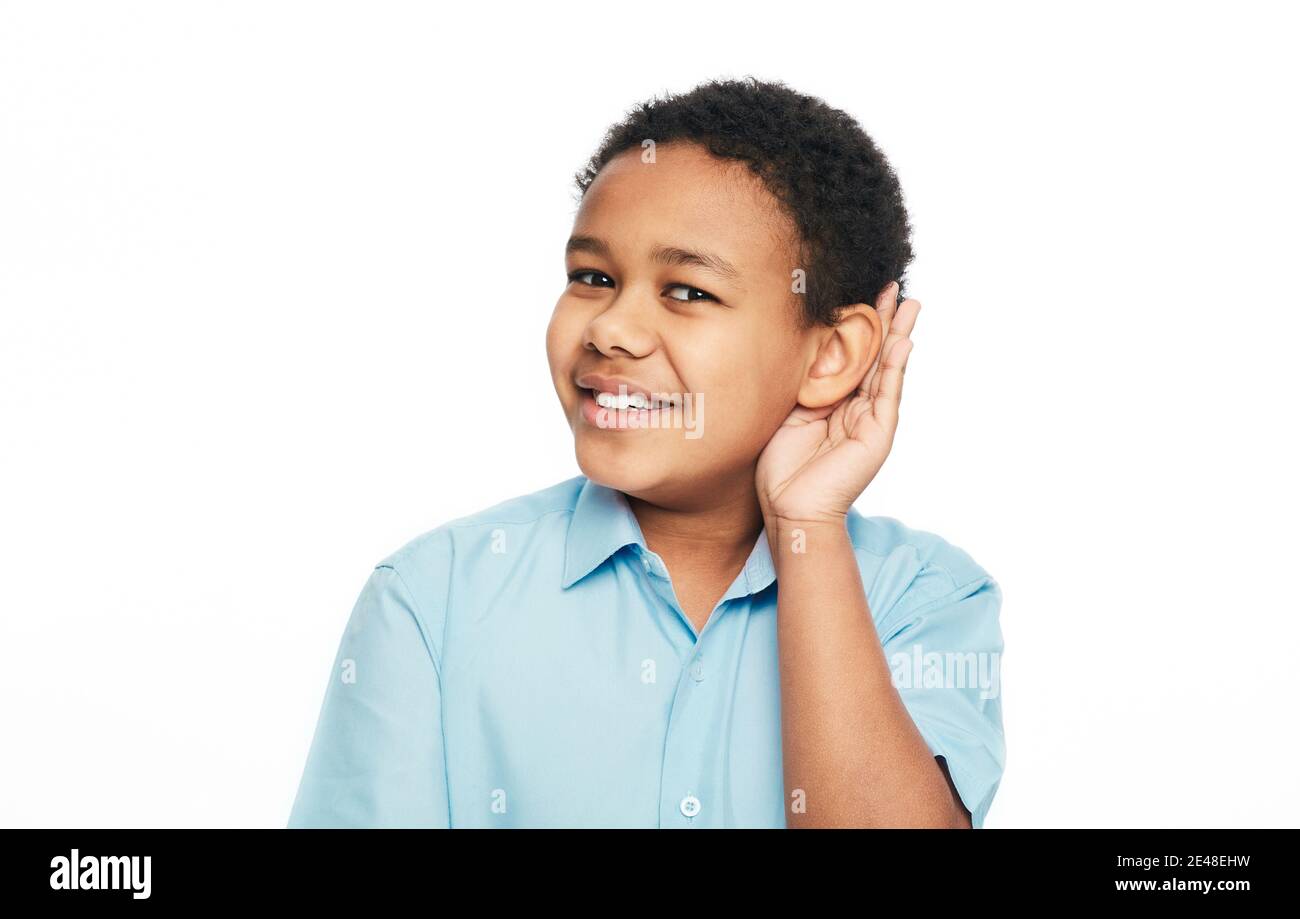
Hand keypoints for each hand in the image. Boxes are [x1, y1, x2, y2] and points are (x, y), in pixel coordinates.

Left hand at [756, 282, 919, 525]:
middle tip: (895, 285)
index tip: (861, 291)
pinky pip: (889, 393)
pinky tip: (903, 341)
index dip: (859, 324)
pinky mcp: (877, 434)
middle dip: (886, 320)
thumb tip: (803, 346)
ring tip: (910, 303)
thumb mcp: (788, 411)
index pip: (852, 355)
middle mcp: (857, 407)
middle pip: (876, 354)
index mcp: (835, 401)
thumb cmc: (780, 468)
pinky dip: (897, 366)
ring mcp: (871, 419)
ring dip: (899, 334)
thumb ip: (802, 383)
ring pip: (888, 367)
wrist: (789, 509)